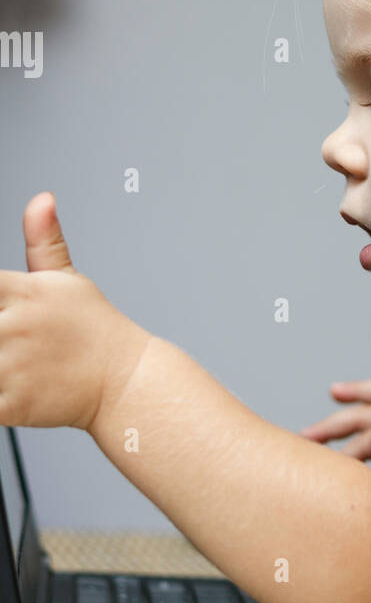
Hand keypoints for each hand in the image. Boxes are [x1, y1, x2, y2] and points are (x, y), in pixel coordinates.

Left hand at [0, 192, 151, 430]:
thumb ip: (43, 239)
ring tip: (5, 355)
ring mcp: (13, 366)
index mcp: (24, 291)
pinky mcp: (13, 403)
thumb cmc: (93, 329)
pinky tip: (6, 383)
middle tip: (3, 333)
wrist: (125, 381)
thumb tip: (41, 199)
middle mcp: (15, 326)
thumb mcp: (67, 279)